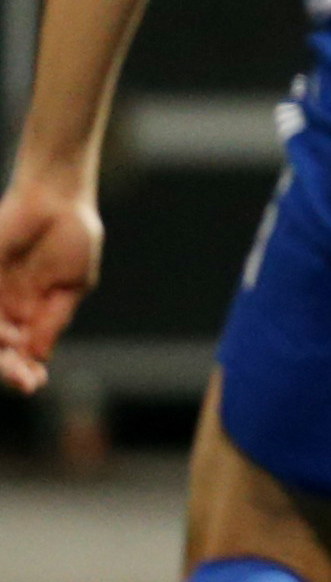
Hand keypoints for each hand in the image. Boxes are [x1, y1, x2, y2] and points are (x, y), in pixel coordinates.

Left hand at [0, 174, 102, 394]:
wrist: (59, 198)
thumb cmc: (73, 234)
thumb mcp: (73, 284)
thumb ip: (55, 318)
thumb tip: (39, 355)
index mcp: (32, 310)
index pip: (24, 347)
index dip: (26, 368)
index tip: (35, 383)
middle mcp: (8, 304)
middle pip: (3, 345)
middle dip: (11, 368)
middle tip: (25, 383)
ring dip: (2, 352)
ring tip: (17, 366)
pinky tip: (9, 337)